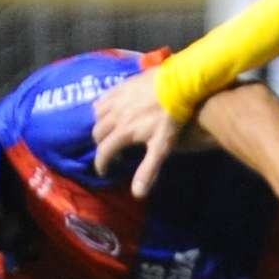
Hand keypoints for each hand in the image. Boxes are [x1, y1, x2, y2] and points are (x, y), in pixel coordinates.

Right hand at [93, 74, 188, 197]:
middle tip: (109, 152)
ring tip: (109, 131)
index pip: (104, 151)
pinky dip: (102, 106)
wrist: (180, 85)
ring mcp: (118, 98)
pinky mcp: (123, 85)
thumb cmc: (172, 118)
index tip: (104, 171)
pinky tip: (110, 109)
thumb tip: (137, 193)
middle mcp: (115, 115)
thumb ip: (148, 169)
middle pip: (97, 132)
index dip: (102, 164)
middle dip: (100, 145)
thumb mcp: (162, 146)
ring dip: (100, 125)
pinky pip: (105, 97)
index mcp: (123, 132)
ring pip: (98, 114)